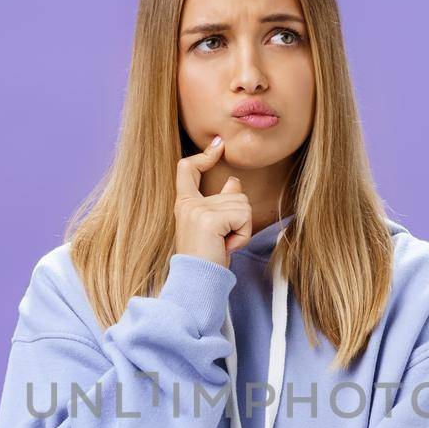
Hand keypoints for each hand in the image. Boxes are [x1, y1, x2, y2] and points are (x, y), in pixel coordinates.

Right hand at [174, 135, 250, 266]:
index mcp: (185, 204)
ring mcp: (197, 210)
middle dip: (240, 219)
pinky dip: (243, 235)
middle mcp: (188, 203)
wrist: (197, 282)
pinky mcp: (209, 218)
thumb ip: (222, 202)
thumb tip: (234, 181)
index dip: (204, 156)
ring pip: (243, 204)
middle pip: (235, 193)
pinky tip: (227, 247)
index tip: (219, 146)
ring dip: (242, 229)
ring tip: (224, 244)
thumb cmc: (206, 259)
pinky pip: (243, 217)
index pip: (187, 169)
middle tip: (223, 241)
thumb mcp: (214, 227)